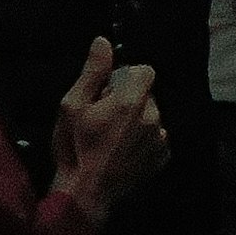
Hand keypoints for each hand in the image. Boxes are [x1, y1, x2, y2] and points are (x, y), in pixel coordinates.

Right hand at [54, 32, 166, 223]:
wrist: (86, 193)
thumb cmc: (74, 147)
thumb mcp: (73, 105)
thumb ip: (93, 72)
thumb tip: (104, 42)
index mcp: (131, 101)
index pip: (146, 70)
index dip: (127, 76)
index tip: (109, 91)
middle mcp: (153, 117)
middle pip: (147, 94)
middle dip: (129, 99)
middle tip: (104, 118)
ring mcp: (160, 140)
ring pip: (152, 116)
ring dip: (138, 121)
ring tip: (113, 139)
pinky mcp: (162, 158)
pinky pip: (156, 138)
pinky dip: (144, 140)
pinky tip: (123, 152)